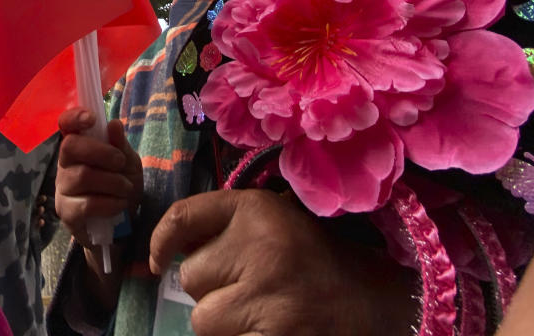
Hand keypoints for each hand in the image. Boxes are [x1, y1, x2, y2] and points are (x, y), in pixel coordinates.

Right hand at [54, 107, 142, 246]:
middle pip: (70, 147)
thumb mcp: (128, 163)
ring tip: (125, 189)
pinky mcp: (67, 213)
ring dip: (113, 182)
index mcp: (78, 147)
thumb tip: (114, 124)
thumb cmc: (121, 185)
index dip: (73, 118)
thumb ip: (120, 145)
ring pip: (83, 176)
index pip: (64, 125)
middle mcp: (65, 165)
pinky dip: (110, 203)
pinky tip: (119, 205)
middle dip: (101, 152)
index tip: (91, 119)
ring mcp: (63, 189)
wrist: (122, 224)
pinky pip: (87, 204)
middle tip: (120, 163)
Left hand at [149, 189, 416, 335]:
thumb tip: (166, 253)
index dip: (161, 241)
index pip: (183, 218)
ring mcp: (268, 297)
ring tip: (260, 313)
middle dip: (210, 288)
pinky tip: (267, 329)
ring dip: (223, 322)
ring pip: (202, 319)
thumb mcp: (273, 222)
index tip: (159, 261)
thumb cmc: (312, 259)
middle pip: (190, 277)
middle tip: (249, 288)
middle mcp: (260, 246)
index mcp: (257, 210)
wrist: (374, 302)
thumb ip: (224, 227)